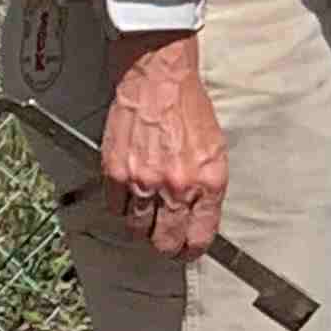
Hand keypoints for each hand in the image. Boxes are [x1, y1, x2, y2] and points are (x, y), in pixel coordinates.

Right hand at [99, 28, 228, 260]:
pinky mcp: (116, 173)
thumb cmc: (190, 110)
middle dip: (165, 246)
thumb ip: (207, 187)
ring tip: (146, 212)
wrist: (160, 80)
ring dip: (141, 226)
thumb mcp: (215, 150)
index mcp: (209, 182)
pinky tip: (129, 192)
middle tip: (163, 240)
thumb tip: (200, 217)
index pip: (200, 237)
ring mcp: (145, 182)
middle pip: (166, 242)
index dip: (192, 250)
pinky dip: (121, 206)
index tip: (188, 250)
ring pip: (137, 230)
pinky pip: (115, 208)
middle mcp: (178, 187)